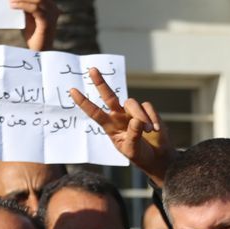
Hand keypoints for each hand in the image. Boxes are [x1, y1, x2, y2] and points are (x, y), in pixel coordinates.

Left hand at [12, 0, 59, 51]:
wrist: (41, 52)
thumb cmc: (35, 36)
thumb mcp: (30, 18)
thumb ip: (26, 7)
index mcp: (51, 7)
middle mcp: (54, 9)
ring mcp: (52, 15)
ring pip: (37, 0)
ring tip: (10, 1)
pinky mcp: (47, 22)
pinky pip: (34, 9)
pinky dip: (22, 5)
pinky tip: (13, 6)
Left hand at [69, 68, 176, 185]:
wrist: (157, 157)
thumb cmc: (140, 155)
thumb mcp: (132, 150)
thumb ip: (133, 136)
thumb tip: (136, 121)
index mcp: (111, 127)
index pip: (95, 113)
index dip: (84, 102)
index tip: (72, 91)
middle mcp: (119, 116)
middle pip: (109, 96)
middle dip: (100, 83)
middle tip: (92, 70)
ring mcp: (133, 113)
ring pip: (132, 103)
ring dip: (141, 116)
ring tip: (148, 130)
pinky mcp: (147, 111)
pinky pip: (147, 107)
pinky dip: (152, 118)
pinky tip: (155, 129)